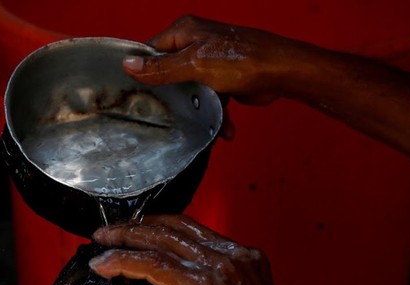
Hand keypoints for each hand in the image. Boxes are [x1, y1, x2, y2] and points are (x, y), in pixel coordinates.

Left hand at [89, 214, 300, 284]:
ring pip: (159, 239)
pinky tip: (103, 265)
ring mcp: (216, 266)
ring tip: (101, 241)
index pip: (195, 230)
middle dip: (139, 225)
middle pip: (175, 226)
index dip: (162, 227)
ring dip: (125, 236)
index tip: (140, 232)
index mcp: (245, 257)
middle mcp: (232, 254)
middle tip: (112, 231)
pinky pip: (151, 264)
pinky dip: (122, 260)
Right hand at [123, 16, 303, 139]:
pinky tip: (226, 129)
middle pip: (172, 75)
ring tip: (208, 126)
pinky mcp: (224, 79)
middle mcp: (196, 43)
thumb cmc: (243, 60)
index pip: (152, 52)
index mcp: (184, 32)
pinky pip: (212, 100)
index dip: (145, 73)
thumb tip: (128, 64)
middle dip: (178, 99)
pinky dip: (218, 115)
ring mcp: (211, 62)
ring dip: (202, 112)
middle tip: (174, 116)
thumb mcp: (195, 65)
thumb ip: (161, 68)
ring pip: (193, 92)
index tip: (139, 93)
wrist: (280, 72)